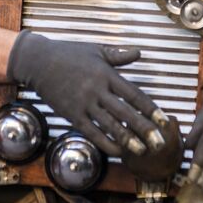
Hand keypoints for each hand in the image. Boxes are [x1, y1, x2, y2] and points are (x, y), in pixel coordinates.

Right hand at [7, 31, 167, 156]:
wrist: (39, 62)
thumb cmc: (69, 54)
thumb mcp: (96, 50)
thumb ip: (118, 55)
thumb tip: (138, 52)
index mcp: (106, 74)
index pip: (133, 94)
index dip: (150, 109)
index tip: (163, 120)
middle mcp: (97, 91)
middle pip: (125, 113)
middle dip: (144, 129)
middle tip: (159, 143)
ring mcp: (84, 104)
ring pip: (110, 125)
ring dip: (127, 140)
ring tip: (142, 151)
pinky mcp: (72, 115)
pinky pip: (92, 132)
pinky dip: (105, 142)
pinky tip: (118, 151)